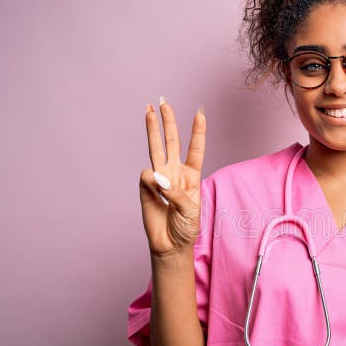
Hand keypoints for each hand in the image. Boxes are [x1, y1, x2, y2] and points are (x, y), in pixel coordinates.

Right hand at [139, 97, 205, 256]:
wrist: (170, 244)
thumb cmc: (185, 226)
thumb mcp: (191, 210)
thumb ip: (176, 192)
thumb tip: (158, 178)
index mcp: (192, 175)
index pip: (195, 148)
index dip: (198, 131)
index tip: (200, 111)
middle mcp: (175, 171)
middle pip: (172, 141)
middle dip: (168, 121)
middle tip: (163, 101)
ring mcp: (160, 177)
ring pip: (155, 148)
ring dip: (152, 129)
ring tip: (149, 110)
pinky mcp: (146, 187)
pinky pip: (147, 176)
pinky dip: (153, 182)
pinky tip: (158, 192)